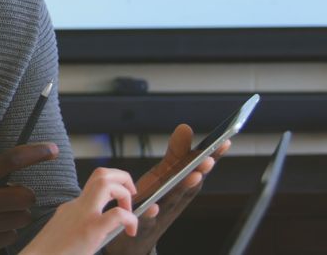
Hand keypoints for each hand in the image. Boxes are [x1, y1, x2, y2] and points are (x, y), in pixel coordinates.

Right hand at [0, 143, 58, 254]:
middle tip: (14, 193)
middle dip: (24, 194)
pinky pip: (9, 237)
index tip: (53, 150)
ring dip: (16, 213)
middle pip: (25, 196)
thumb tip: (10, 172)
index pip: (11, 161)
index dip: (36, 154)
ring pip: (21, 219)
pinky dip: (5, 230)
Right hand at [20, 168, 145, 254]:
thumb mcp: (66, 234)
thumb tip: (103, 228)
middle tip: (132, 195)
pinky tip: (130, 231)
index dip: (116, 186)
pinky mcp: (91, 229)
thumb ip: (81, 225)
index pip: (96, 184)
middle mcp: (77, 205)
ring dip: (125, 192)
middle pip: (101, 174)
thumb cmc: (52, 252)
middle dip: (123, 178)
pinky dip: (130, 219)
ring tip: (130, 212)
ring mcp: (83, 214)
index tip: (123, 203)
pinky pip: (117, 214)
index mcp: (73, 207)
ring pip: (106, 183)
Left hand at [106, 124, 230, 254]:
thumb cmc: (154, 200)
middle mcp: (176, 201)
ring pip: (173, 201)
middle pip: (190, 186)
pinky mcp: (143, 224)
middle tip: (208, 159)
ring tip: (192, 175)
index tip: (225, 141)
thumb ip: (174, 153)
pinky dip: (151, 214)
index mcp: (182, 187)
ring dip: (184, 189)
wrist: (134, 233)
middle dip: (200, 172)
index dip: (212, 158)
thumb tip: (186, 127)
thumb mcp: (163, 173)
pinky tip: (153, 206)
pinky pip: (147, 220)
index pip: (198, 170)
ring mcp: (162, 213)